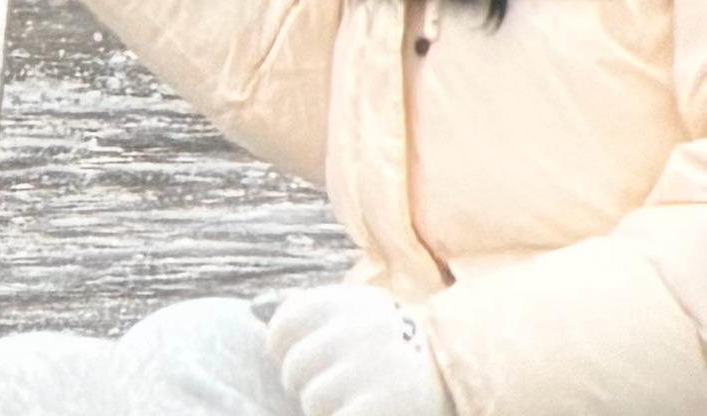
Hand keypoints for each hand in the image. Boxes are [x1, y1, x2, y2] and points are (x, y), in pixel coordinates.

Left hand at [272, 288, 440, 415]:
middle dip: (308, 385)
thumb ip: (306, 310)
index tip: (307, 361)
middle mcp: (346, 334)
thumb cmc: (394, 339)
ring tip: (356, 399)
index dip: (287, 351)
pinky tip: (364, 408)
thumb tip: (252, 310)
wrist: (456, 368)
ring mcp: (361, 373)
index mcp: (337, 304)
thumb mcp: (354, 309)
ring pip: (312, 401)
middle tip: (336, 387)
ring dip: (329, 409)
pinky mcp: (374, 409)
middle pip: (293, 370)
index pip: (281, 329)